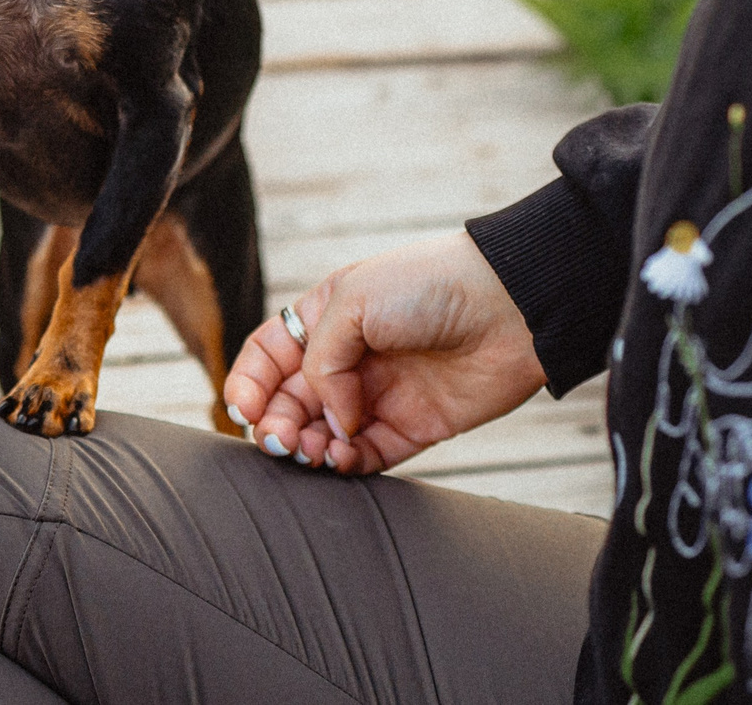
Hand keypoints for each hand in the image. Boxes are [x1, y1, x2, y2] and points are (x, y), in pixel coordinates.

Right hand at [222, 232, 545, 474]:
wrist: (509, 307)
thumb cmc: (431, 285)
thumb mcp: (355, 299)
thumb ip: (321, 359)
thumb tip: (330, 417)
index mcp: (328, 316)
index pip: (270, 356)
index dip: (249, 384)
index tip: (242, 409)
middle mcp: (350, 357)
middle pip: (291, 402)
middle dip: (275, 424)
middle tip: (279, 439)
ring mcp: (380, 394)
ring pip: (324, 435)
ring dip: (307, 448)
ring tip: (310, 451)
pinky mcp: (413, 427)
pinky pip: (367, 456)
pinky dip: (346, 464)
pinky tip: (340, 459)